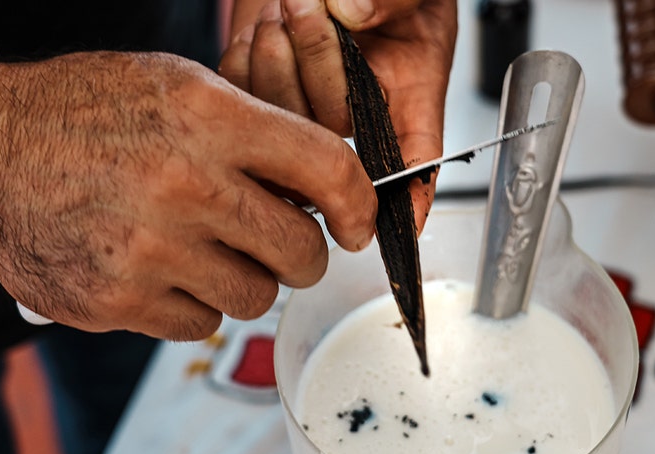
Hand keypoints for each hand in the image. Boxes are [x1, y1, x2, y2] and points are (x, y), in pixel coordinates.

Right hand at [0, 38, 376, 339]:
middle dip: (299, 253)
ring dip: (242, 280)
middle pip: (300, 253)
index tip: (354, 224)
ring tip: (203, 249)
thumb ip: (253, 130)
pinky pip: (198, 325)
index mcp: (208, 119)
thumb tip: (321, 185)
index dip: (358, 205)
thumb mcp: (175, 84)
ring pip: (254, 298)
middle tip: (275, 242)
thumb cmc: (80, 111)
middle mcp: (185, 186)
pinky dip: (193, 305)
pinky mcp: (115, 301)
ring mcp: (148, 251)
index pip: (329, 170)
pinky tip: (163, 271)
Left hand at [220, 0, 456, 230]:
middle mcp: (355, 117)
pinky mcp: (256, 103)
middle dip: (320, 68)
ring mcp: (302, 114)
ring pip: (278, 119)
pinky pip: (239, 95)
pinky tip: (272, 31)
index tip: (402, 229)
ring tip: (299, 10)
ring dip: (282, 51)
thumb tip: (351, 10)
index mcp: (407, 98)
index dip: (408, 204)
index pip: (415, 163)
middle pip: (328, 141)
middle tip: (324, 12)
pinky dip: (248, 53)